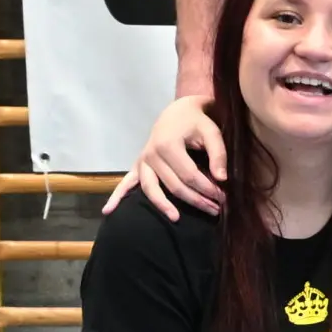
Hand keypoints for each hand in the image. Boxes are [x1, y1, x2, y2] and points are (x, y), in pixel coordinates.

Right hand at [104, 93, 224, 218]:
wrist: (177, 112)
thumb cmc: (196, 122)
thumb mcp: (211, 132)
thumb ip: (218, 154)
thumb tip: (222, 179)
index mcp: (168, 145)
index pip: (189, 175)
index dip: (207, 188)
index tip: (222, 197)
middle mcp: (151, 154)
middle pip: (174, 185)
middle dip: (196, 200)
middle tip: (215, 210)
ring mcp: (142, 161)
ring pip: (151, 189)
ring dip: (165, 206)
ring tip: (177, 219)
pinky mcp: (138, 165)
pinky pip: (126, 182)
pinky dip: (117, 197)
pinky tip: (109, 211)